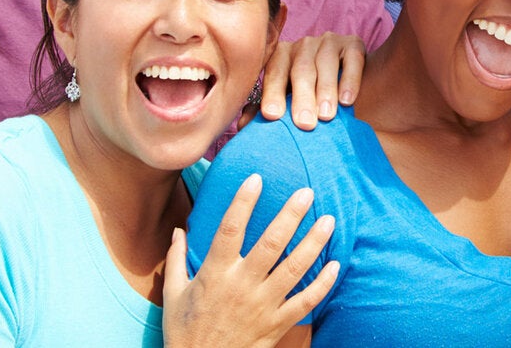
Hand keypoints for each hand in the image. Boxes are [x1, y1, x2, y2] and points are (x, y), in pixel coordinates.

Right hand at [164, 176, 337, 347]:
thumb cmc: (185, 331)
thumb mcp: (174, 294)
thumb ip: (177, 260)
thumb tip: (178, 231)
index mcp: (216, 274)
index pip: (230, 229)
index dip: (243, 202)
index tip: (256, 178)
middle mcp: (242, 286)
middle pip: (271, 244)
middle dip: (290, 216)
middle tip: (307, 192)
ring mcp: (262, 305)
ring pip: (294, 269)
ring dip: (313, 243)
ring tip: (329, 221)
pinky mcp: (277, 324)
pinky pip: (305, 302)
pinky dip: (323, 284)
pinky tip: (336, 265)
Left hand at [258, 34, 366, 129]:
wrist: (344, 81)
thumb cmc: (308, 94)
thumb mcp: (287, 100)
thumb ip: (265, 110)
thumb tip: (243, 126)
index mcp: (281, 55)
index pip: (274, 72)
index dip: (272, 93)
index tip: (272, 116)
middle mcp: (303, 45)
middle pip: (301, 69)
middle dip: (302, 97)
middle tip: (304, 123)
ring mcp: (329, 42)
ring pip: (325, 63)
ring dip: (325, 91)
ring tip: (326, 116)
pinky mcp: (353, 43)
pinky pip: (352, 59)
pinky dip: (349, 80)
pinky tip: (347, 100)